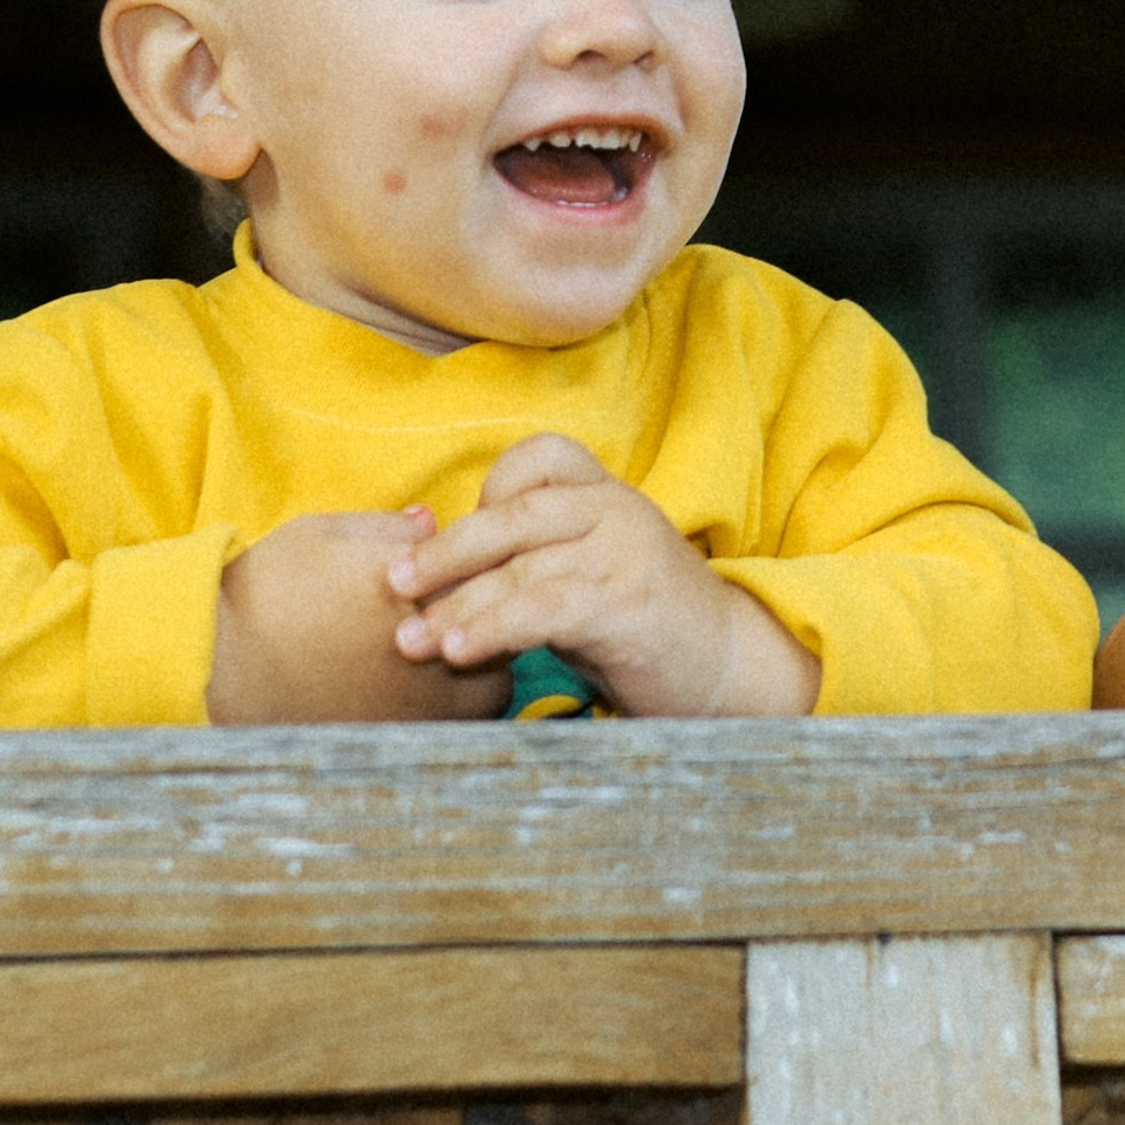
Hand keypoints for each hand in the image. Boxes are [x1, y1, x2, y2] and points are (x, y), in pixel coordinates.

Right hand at [209, 512, 511, 723]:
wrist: (216, 666)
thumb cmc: (267, 591)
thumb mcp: (324, 534)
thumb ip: (390, 528)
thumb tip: (432, 521)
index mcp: (419, 587)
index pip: (493, 575)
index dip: (488, 573)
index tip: (471, 575)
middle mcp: (429, 647)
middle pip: (502, 637)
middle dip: (494, 624)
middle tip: (463, 619)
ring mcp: (417, 703)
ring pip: (491, 690)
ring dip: (480, 673)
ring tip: (441, 662)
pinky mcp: (398, 743)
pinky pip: (455, 732)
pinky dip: (451, 716)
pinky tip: (415, 698)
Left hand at [384, 434, 821, 718]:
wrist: (731, 667)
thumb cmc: (647, 625)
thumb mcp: (595, 573)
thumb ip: (540, 561)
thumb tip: (446, 579)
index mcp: (608, 493)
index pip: (540, 458)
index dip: (491, 490)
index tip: (455, 541)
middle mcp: (616, 510)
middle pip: (515, 514)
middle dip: (446, 551)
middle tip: (393, 583)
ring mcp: (624, 553)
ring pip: (521, 568)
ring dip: (456, 606)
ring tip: (410, 640)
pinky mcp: (626, 603)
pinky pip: (545, 608)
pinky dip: (494, 628)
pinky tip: (459, 651)